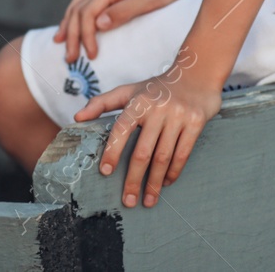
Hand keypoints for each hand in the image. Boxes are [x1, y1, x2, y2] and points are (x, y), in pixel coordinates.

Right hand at [53, 0, 197, 63]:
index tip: (91, 56)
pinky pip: (86, 5)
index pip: (88, 12)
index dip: (86, 35)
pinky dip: (75, 17)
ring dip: (68, 25)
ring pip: (78, 6)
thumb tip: (99, 24)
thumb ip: (125, 11)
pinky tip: (71, 27)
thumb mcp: (151, 1)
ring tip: (60, 44)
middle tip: (71, 59)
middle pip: (79, 10)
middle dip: (72, 36)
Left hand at [72, 52, 223, 208]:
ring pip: (163, 157)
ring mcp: (178, 116)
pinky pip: (182, 154)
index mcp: (139, 101)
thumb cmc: (157, 87)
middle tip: (127, 201)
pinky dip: (173, 172)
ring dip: (154, 183)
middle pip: (143, 151)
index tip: (105, 172)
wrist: (197, 73)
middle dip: (133, 179)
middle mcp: (158, 108)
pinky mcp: (196, 122)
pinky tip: (165, 183)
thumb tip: (77, 118)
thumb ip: (102, 103)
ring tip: (148, 201)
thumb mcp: (129, 90)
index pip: (122, 128)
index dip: (112, 151)